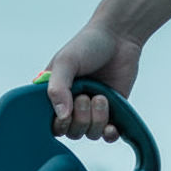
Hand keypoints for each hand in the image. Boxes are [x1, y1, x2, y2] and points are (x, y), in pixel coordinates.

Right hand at [44, 24, 141, 141]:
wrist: (119, 34)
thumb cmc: (88, 44)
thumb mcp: (65, 62)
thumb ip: (57, 88)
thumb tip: (62, 116)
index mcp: (54, 98)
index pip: (50, 126)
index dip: (59, 124)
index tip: (65, 111)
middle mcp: (71, 108)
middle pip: (71, 133)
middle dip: (80, 119)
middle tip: (85, 97)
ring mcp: (91, 111)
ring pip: (89, 133)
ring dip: (96, 119)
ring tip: (102, 97)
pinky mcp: (111, 112)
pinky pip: (107, 135)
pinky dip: (109, 134)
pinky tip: (111, 126)